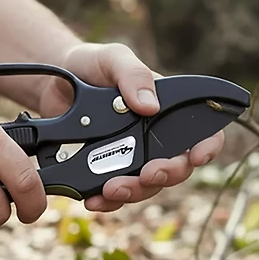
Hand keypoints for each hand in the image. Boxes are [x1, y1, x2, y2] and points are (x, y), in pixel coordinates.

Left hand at [37, 43, 224, 212]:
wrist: (52, 82)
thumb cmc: (90, 64)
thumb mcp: (113, 58)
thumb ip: (132, 75)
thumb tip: (150, 106)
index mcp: (165, 108)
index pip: (200, 130)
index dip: (207, 146)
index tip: (196, 157)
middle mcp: (153, 136)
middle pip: (175, 166)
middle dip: (166, 175)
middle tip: (148, 174)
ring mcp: (130, 155)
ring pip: (146, 186)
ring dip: (134, 192)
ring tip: (112, 189)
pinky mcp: (105, 169)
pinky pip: (114, 193)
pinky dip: (106, 200)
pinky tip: (93, 199)